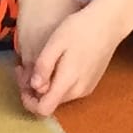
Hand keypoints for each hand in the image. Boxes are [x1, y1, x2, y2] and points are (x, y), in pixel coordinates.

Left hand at [18, 0, 127, 117]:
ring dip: (46, 85)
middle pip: (49, 103)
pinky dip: (58, 82)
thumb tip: (34, 86)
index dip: (28, 100)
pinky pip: (69, 89)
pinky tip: (55, 63)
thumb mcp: (56, 42)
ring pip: (59, 96)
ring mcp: (87, 88)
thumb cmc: (80, 28)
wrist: (109, 22)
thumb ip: (44, 66)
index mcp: (68, 82)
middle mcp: (78, 91)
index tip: (23, 80)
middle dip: (34, 90)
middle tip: (25, 67)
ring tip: (40, 63)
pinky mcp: (91, 82)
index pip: (43, 109)